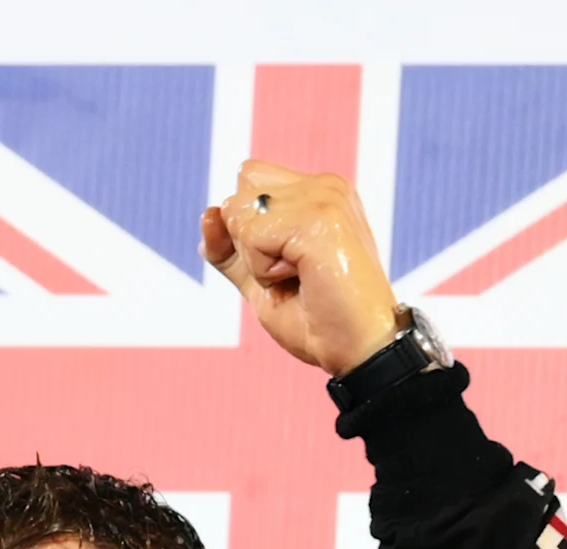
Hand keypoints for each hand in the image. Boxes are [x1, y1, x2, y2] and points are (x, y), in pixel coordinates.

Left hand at [201, 161, 401, 376]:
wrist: (359, 351)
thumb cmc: (319, 320)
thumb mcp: (260, 281)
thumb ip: (231, 249)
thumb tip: (207, 215)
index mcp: (317, 193)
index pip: (247, 179)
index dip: (243, 227)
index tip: (284, 265)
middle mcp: (324, 186)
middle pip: (238, 191)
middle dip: (248, 243)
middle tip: (295, 274)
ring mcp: (324, 198)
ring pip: (239, 212)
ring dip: (257, 260)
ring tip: (302, 277)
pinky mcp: (318, 218)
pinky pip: (251, 235)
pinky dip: (264, 271)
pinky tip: (303, 279)